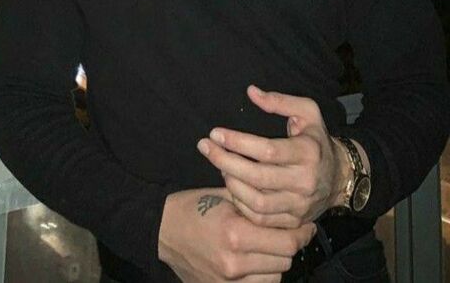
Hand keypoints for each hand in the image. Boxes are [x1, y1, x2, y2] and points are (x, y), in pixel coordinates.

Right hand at [158, 187, 315, 281]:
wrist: (162, 230)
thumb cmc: (193, 207)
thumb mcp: (224, 195)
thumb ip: (256, 202)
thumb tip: (287, 203)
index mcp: (236, 234)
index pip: (286, 242)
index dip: (302, 234)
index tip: (307, 226)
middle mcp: (235, 263)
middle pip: (284, 261)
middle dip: (289, 245)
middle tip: (289, 232)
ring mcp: (228, 281)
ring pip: (275, 277)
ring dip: (276, 261)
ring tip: (270, 245)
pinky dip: (262, 275)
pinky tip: (257, 261)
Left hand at [197, 85, 348, 227]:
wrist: (340, 177)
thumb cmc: (316, 139)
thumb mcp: (307, 112)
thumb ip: (279, 101)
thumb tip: (251, 92)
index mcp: (308, 152)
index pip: (267, 150)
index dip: (238, 142)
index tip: (215, 133)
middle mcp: (305, 182)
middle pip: (258, 177)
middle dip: (226, 161)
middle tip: (206, 148)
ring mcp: (300, 205)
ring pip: (257, 202)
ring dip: (231, 183)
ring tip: (219, 165)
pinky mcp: (294, 222)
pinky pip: (261, 218)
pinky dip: (241, 204)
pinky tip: (231, 186)